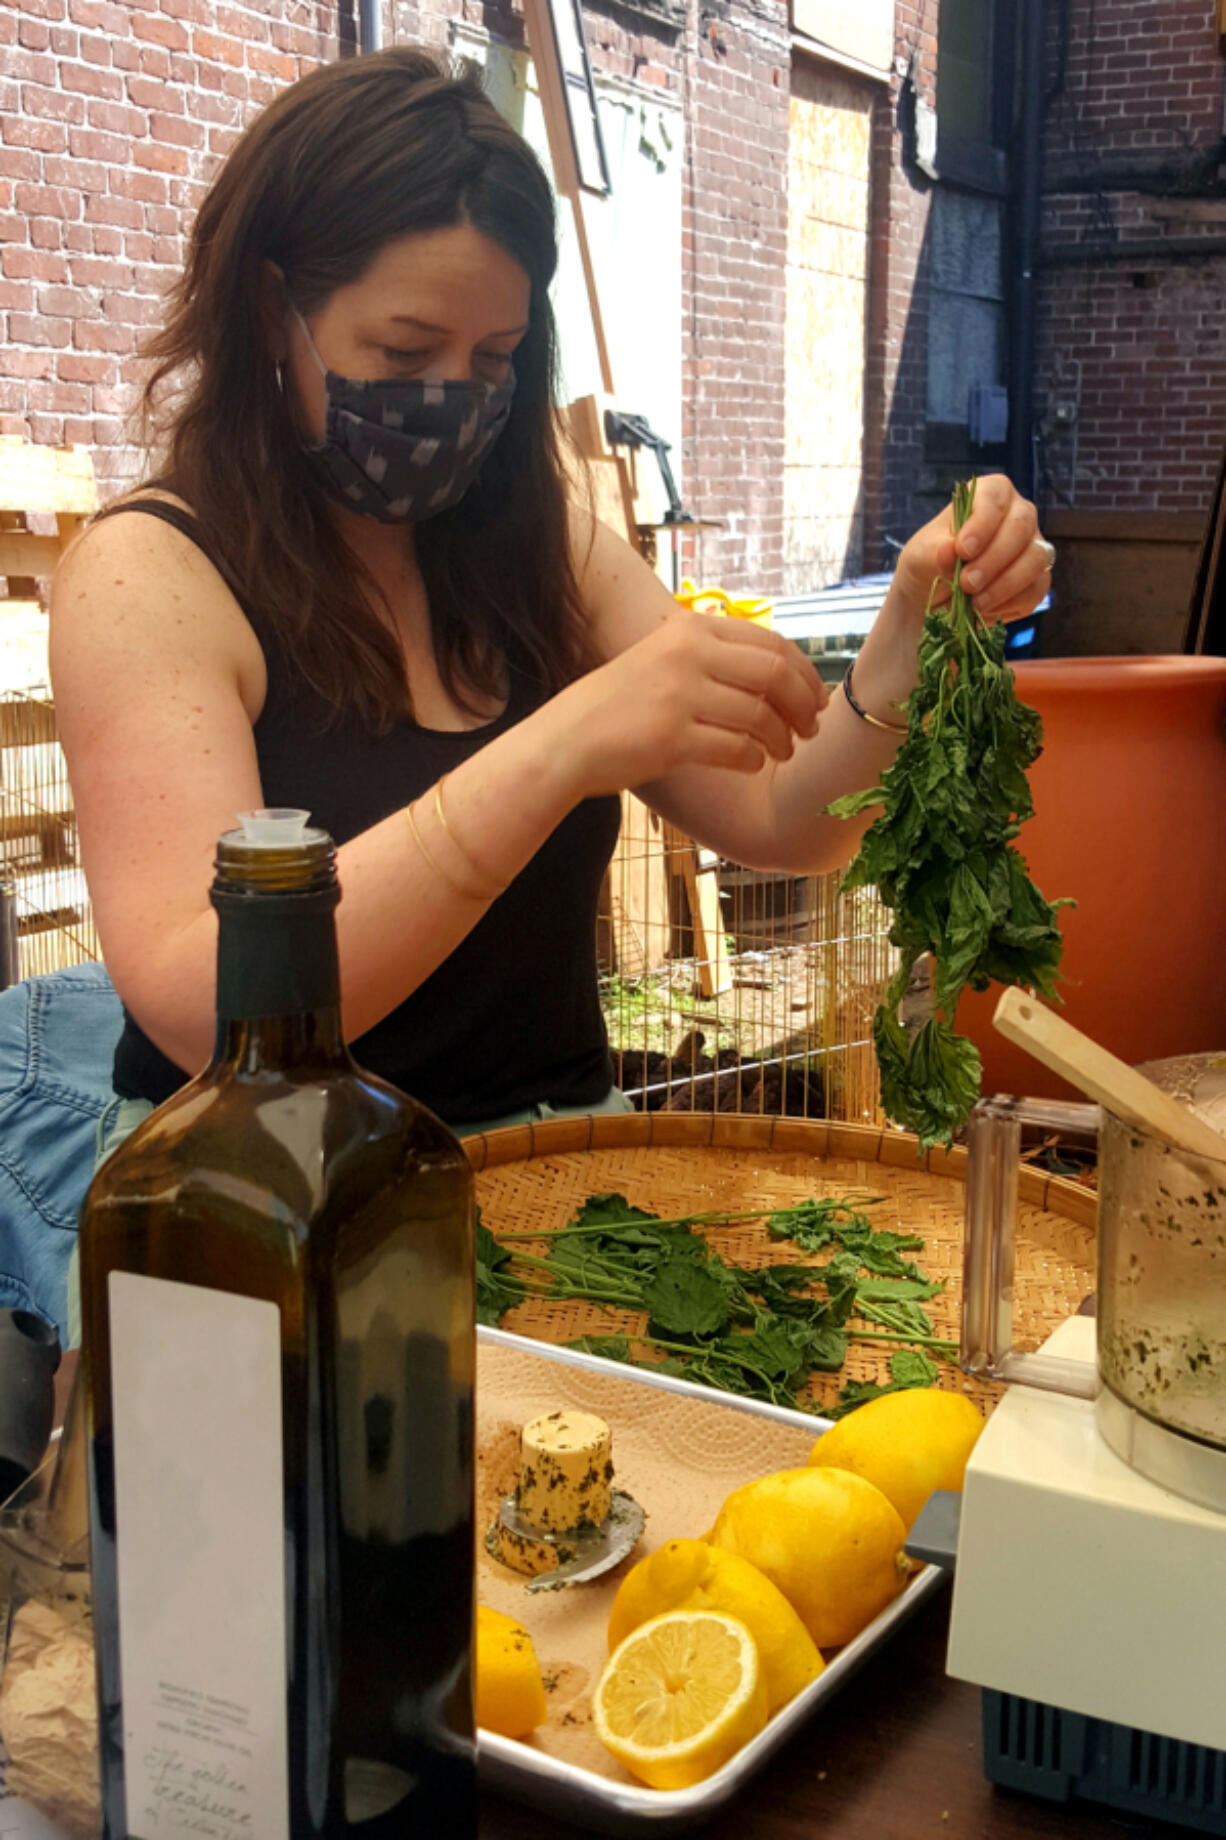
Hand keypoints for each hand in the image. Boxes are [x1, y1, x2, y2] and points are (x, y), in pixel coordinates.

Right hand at [562, 608, 828, 798]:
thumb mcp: (664, 657)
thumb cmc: (622, 704)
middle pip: (775, 674)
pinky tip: (752, 763)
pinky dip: (754, 759)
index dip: (805, 673)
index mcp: (691, 629)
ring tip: (782, 751)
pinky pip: (737, 749)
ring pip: (761, 715)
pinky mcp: (672, 737)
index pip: (771, 642)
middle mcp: (687, 654)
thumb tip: (782, 672)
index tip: (816, 698)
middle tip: (810, 728)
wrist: (569, 739)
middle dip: (804, 705)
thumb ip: (713, 655)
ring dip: (782, 738)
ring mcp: (679, 695)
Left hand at [892, 474, 1049, 626]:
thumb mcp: (921, 556)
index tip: (962, 551)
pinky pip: (1036, 589)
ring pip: (1036, 558)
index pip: (995, 496)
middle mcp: (1018, 515)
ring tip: (975, 602)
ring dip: (1004, 584)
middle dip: (993, 559)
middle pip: (1021, 527)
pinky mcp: (1037, 579)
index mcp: (989, 495)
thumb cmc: (930, 563)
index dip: (982, 523)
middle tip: (967, 583)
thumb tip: (950, 550)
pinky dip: (1010, 603)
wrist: (934, 598)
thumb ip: (935, 552)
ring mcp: (1032, 546)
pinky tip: (985, 610)